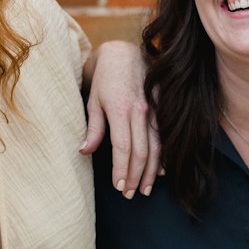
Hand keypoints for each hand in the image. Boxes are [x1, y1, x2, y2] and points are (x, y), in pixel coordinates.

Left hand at [81, 39, 161, 196]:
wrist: (125, 54)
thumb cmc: (105, 79)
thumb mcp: (93, 102)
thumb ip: (93, 129)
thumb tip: (84, 152)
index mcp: (120, 110)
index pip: (123, 148)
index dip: (122, 170)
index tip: (118, 187)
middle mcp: (140, 111)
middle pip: (140, 152)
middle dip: (135, 176)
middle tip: (129, 194)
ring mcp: (154, 110)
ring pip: (156, 147)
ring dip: (150, 171)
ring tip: (144, 189)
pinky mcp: (162, 108)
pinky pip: (164, 136)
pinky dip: (163, 156)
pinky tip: (159, 171)